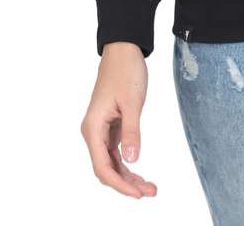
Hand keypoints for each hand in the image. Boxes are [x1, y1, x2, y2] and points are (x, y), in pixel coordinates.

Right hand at [80, 41, 157, 198]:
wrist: (123, 50)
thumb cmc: (126, 71)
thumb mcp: (132, 102)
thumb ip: (132, 132)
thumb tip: (131, 161)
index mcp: (93, 128)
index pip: (103, 167)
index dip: (119, 184)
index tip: (138, 194)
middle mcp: (93, 132)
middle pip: (106, 169)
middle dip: (126, 184)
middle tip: (150, 192)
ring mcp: (101, 130)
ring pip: (112, 162)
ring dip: (128, 176)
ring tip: (150, 187)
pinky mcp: (110, 126)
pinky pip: (116, 152)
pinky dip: (128, 163)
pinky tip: (140, 172)